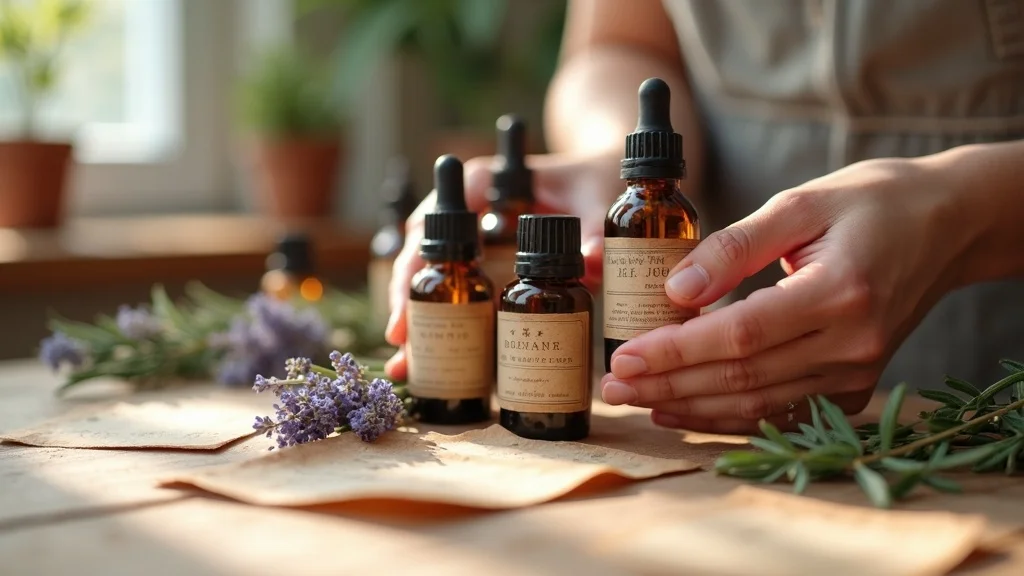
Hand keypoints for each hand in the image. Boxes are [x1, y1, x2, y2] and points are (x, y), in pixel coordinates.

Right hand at [383, 150, 620, 379]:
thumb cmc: (592, 179)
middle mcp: (469, 206)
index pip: (439, 214)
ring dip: (415, 315)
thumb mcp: (595, 199)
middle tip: (399, 339)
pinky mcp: (483, 258)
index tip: (412, 292)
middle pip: (422, 249)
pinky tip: (425, 353)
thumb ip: (595, 231)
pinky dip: (438, 319)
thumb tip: (591, 260)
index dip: (419, 254)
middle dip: (406, 295)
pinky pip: (451, 286)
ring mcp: (472, 235)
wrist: (599, 181)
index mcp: (486, 180)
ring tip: (402, 361)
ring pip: (429, 273)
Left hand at [601, 156, 968, 433]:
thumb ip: (735, 245)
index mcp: (840, 291)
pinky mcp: (855, 385)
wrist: (945, 225)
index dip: (676, 351)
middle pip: (743, 379)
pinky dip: (730, 416)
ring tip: (637, 400)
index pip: (740, 335)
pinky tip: (686, 410)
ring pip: (759, 406)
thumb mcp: (800, 203)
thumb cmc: (870, 203)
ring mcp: (858, 372)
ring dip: (691, 408)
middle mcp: (853, 343)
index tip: (624, 355)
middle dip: (669, 386)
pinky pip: (783, 413)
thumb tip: (676, 289)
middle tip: (612, 387)